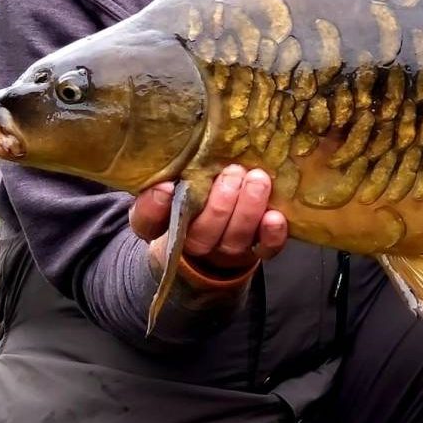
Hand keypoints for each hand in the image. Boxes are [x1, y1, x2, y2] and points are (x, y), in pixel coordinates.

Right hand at [131, 165, 288, 274]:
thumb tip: (168, 176)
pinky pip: (265, 250)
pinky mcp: (256, 249)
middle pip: (201, 234)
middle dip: (220, 204)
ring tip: (257, 180)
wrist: (221, 226)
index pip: (147, 223)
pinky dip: (272, 235)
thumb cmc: (196, 194)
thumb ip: (168, 176)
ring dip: (248, 210)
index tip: (166, 187)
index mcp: (164, 222)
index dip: (154, 208)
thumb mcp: (175, 181)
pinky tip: (275, 216)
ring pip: (234, 239)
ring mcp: (226, 247)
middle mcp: (194, 241)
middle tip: (232, 172)